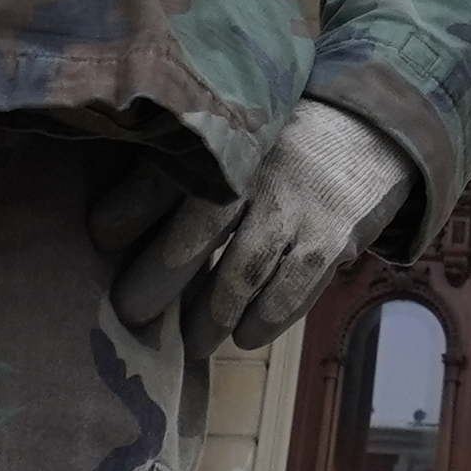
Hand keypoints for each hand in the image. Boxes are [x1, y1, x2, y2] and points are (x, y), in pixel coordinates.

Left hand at [94, 103, 415, 344]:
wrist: (370, 127)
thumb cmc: (280, 143)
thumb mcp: (238, 139)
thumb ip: (181, 167)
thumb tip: (107, 226)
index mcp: (230, 138)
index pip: (171, 168)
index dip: (131, 204)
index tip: (99, 235)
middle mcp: (261, 168)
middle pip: (201, 224)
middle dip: (159, 275)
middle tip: (129, 313)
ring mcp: (298, 204)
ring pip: (243, 270)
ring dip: (209, 314)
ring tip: (189, 343)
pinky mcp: (332, 238)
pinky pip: (292, 292)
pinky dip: (264, 320)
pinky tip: (244, 334)